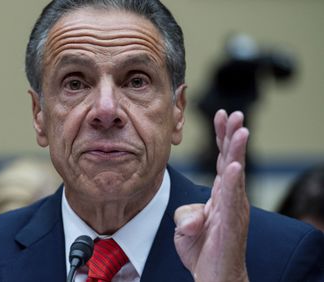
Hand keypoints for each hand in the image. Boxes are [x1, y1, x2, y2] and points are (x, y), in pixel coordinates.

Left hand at [174, 110, 249, 281]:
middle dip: (232, 135)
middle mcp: (230, 197)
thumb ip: (185, 214)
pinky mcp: (231, 222)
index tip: (220, 116)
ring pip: (236, 173)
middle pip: (231, 159)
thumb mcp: (186, 227)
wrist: (214, 276)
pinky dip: (234, 181)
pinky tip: (235, 165)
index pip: (222, 159)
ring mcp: (233, 209)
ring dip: (237, 151)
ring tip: (240, 129)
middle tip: (233, 113)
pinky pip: (232, 198)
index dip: (222, 137)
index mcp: (221, 194)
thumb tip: (188, 215)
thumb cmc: (203, 251)